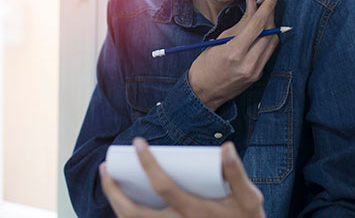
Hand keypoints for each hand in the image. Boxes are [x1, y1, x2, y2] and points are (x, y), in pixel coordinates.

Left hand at [100, 138, 264, 217]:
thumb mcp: (250, 200)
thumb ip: (237, 174)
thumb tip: (226, 148)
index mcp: (194, 213)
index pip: (162, 186)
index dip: (148, 163)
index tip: (138, 143)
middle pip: (132, 213)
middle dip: (112, 190)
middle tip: (104, 168)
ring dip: (114, 202)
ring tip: (108, 180)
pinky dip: (125, 213)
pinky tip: (121, 199)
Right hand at [188, 0, 279, 110]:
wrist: (203, 93)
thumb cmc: (204, 66)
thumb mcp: (218, 40)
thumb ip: (239, 24)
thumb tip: (252, 4)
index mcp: (234, 52)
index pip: (257, 25)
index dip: (267, 7)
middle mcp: (248, 62)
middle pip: (269, 32)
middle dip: (270, 15)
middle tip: (266, 3)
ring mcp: (255, 71)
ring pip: (273, 42)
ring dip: (271, 27)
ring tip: (263, 17)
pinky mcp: (258, 75)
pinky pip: (269, 52)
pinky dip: (267, 39)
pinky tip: (260, 33)